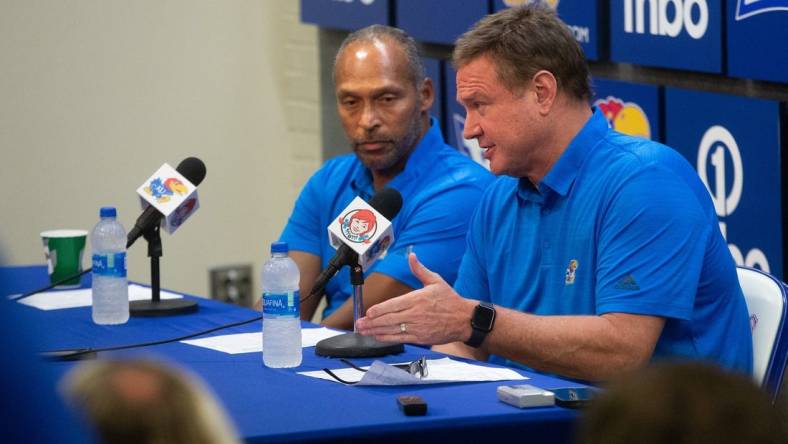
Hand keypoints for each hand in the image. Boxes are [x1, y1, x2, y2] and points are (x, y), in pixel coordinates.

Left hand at [356, 253, 473, 344]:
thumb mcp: (436, 280)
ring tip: (363, 330)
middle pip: (389, 319)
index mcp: (418, 299)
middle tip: (359, 323)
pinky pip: (400, 338)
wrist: (464, 319)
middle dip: (372, 322)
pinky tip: (377, 336)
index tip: (368, 312)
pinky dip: (387, 338)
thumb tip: (412, 256)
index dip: (379, 310)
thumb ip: (420, 270)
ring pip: (392, 330)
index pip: (394, 305)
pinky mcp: (421, 337)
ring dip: (376, 331)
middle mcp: (416, 314)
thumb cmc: (450, 300)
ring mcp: (418, 327)